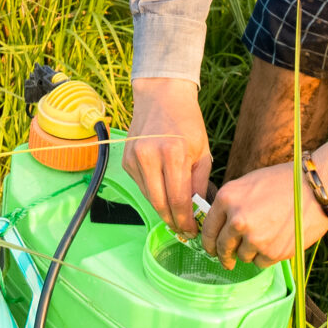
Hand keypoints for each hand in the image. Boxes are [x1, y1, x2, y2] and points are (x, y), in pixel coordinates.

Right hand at [123, 78, 211, 236]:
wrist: (161, 96)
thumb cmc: (187, 122)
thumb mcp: (202, 151)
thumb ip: (199, 183)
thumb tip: (197, 211)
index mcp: (173, 153)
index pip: (178, 199)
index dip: (185, 220)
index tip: (192, 231)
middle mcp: (149, 156)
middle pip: (160, 203)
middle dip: (173, 221)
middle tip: (184, 230)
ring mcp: (134, 158)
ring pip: (149, 197)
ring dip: (163, 209)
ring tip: (177, 214)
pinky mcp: (126, 160)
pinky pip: (142, 186)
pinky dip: (154, 193)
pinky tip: (164, 189)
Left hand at [203, 143, 327, 267]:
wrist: (316, 189)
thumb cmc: (284, 182)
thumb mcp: (248, 184)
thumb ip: (231, 205)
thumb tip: (220, 227)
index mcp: (227, 198)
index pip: (208, 229)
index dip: (209, 243)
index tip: (211, 249)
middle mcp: (237, 220)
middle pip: (223, 248)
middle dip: (224, 256)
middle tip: (228, 261)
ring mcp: (255, 238)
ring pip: (243, 257)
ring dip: (251, 252)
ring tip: (267, 237)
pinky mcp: (273, 252)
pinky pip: (261, 262)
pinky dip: (267, 256)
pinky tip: (278, 240)